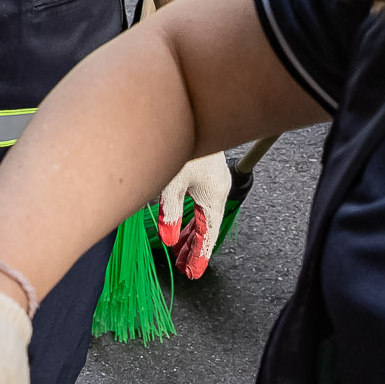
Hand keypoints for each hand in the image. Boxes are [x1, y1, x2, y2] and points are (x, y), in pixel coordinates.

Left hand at [157, 151, 232, 278]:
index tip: (193, 272)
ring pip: (201, 214)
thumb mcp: (171, 182)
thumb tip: (168, 238)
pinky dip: (188, 216)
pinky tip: (178, 224)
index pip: (209, 234)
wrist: (190, 111)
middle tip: (183, 267)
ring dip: (189, 232)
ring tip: (178, 251)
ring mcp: (210, 180)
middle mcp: (216, 189)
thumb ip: (169, 212)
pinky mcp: (202, 171)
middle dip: (193, 247)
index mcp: (214, 195)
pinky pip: (197, 203)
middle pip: (206, 226)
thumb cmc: (184, 143)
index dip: (200, 255)